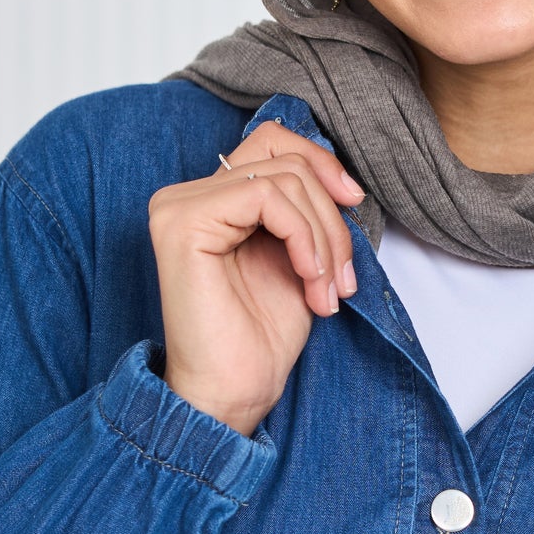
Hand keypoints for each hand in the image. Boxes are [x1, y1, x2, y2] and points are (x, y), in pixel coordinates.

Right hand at [147, 122, 363, 436]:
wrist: (233, 393)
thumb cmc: (261, 336)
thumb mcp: (298, 257)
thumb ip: (305, 211)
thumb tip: (340, 177)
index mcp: (210, 200)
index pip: (271, 141)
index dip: (321, 162)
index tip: (353, 200)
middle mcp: (185, 196)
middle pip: (285, 160)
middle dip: (331, 218)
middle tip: (343, 278)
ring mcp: (179, 206)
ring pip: (283, 178)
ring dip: (324, 238)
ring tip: (327, 291)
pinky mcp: (183, 222)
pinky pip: (265, 196)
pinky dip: (304, 237)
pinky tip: (308, 279)